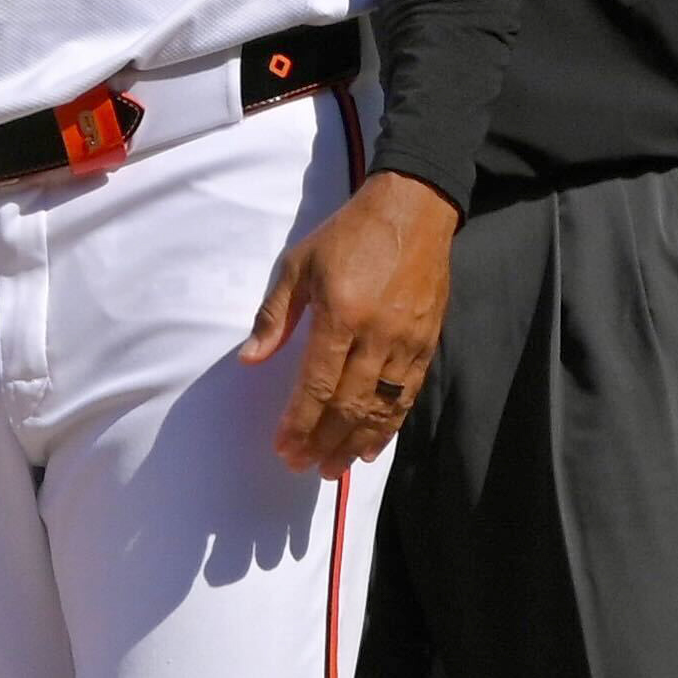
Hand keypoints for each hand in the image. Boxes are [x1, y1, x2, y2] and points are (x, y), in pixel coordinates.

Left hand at [240, 168, 458, 475]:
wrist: (412, 210)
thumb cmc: (346, 235)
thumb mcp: (298, 264)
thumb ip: (274, 316)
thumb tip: (249, 360)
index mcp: (341, 314)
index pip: (318, 384)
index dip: (300, 422)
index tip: (283, 447)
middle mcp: (377, 335)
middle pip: (350, 405)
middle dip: (324, 441)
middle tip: (303, 466)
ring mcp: (407, 342)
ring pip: (382, 408)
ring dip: (356, 443)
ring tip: (333, 467)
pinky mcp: (428, 344)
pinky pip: (408, 397)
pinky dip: (390, 427)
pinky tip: (372, 446)